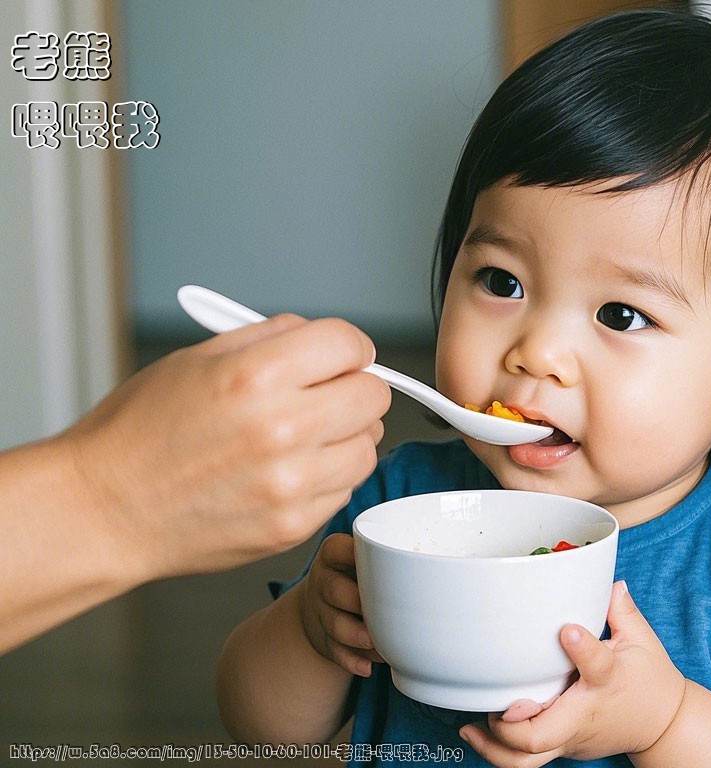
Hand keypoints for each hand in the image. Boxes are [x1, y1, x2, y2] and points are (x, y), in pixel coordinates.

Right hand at [62, 313, 390, 579]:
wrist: (104, 511)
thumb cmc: (139, 432)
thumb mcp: (196, 359)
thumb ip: (270, 340)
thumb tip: (324, 339)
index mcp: (256, 377)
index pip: (351, 344)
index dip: (348, 347)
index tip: (341, 356)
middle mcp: (283, 430)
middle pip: (373, 396)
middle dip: (354, 388)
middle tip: (327, 394)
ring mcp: (292, 484)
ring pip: (369, 446)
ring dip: (346, 436)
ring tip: (303, 437)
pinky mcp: (294, 524)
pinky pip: (345, 488)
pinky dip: (328, 476)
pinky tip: (288, 472)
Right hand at [300, 533, 384, 676]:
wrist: (323, 601)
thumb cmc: (358, 573)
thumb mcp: (362, 555)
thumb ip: (388, 554)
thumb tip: (437, 558)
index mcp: (334, 555)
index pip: (337, 549)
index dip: (354, 556)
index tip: (381, 561)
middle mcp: (324, 580)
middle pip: (334, 590)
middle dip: (357, 603)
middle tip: (382, 614)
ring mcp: (321, 610)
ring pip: (335, 624)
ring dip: (357, 636)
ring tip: (378, 645)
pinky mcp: (323, 637)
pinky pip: (335, 651)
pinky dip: (351, 661)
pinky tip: (367, 667)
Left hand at [459, 581, 685, 766]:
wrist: (664, 727)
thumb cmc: (650, 681)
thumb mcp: (642, 640)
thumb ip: (622, 610)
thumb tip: (611, 581)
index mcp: (608, 680)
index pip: (596, 665)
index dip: (582, 647)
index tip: (567, 630)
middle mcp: (584, 714)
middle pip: (542, 734)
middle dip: (511, 726)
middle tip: (496, 705)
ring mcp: (571, 737)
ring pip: (527, 761)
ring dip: (495, 747)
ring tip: (470, 728)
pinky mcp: (564, 747)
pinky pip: (529, 760)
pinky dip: (502, 750)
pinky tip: (480, 734)